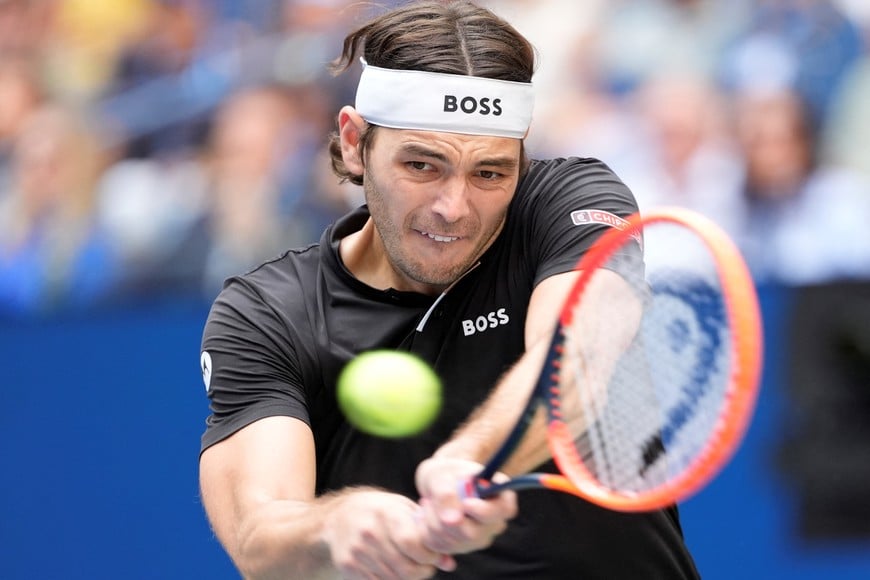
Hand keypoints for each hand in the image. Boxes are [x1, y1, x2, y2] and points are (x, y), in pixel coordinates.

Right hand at [322, 489, 454, 579]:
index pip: (412, 543)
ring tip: (414, 566)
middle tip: (428, 566)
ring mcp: (357, 551)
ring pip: (394, 579)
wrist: (341, 516)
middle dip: (423, 571)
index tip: (435, 555)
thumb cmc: (381, 511)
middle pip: (405, 568)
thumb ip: (426, 534)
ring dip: (410, 578)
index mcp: (386, 513)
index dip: (429, 555)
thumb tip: (449, 564)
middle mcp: (369, 532)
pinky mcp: (348, 566)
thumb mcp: (404, 511)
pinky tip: (396, 570)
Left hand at [415, 457, 517, 554]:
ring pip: (454, 541)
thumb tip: (451, 521)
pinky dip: (426, 532)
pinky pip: (441, 547)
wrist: (437, 483)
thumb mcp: (444, 476)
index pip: (504, 510)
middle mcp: (494, 521)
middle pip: (474, 533)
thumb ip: (447, 495)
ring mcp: (480, 537)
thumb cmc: (445, 474)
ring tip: (427, 503)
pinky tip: (425, 516)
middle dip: (444, 517)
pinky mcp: (462, 547)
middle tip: (428, 499)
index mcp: (500, 497)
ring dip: (432, 522)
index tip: (465, 502)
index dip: (485, 510)